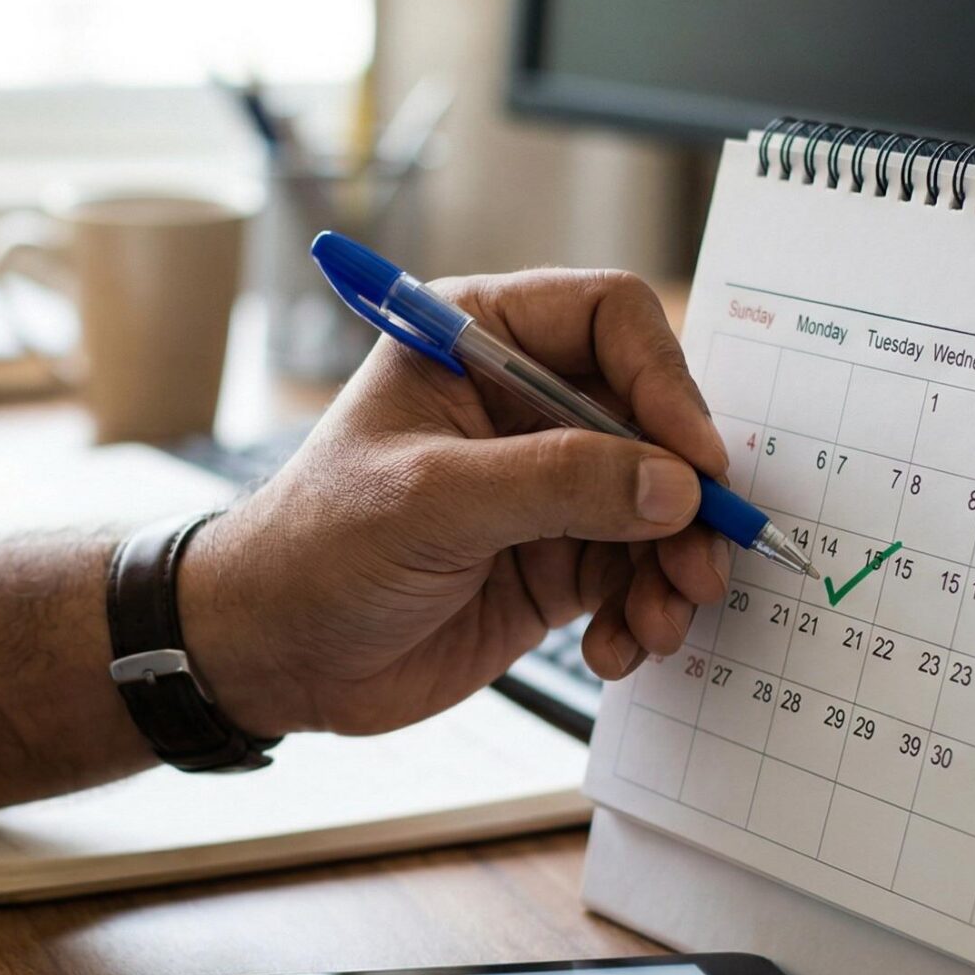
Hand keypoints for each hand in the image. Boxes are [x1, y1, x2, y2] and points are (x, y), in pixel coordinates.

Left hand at [180, 268, 731, 736]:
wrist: (272, 655)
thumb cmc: (315, 549)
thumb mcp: (430, 502)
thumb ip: (556, 484)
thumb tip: (672, 486)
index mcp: (479, 340)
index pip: (611, 319)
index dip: (666, 382)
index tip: (694, 461)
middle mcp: (523, 403)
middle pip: (653, 420)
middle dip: (686, 495)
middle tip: (702, 562)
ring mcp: (543, 485)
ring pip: (657, 506)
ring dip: (674, 568)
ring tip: (659, 623)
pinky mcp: (552, 560)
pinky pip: (634, 575)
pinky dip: (643, 613)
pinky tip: (615, 649)